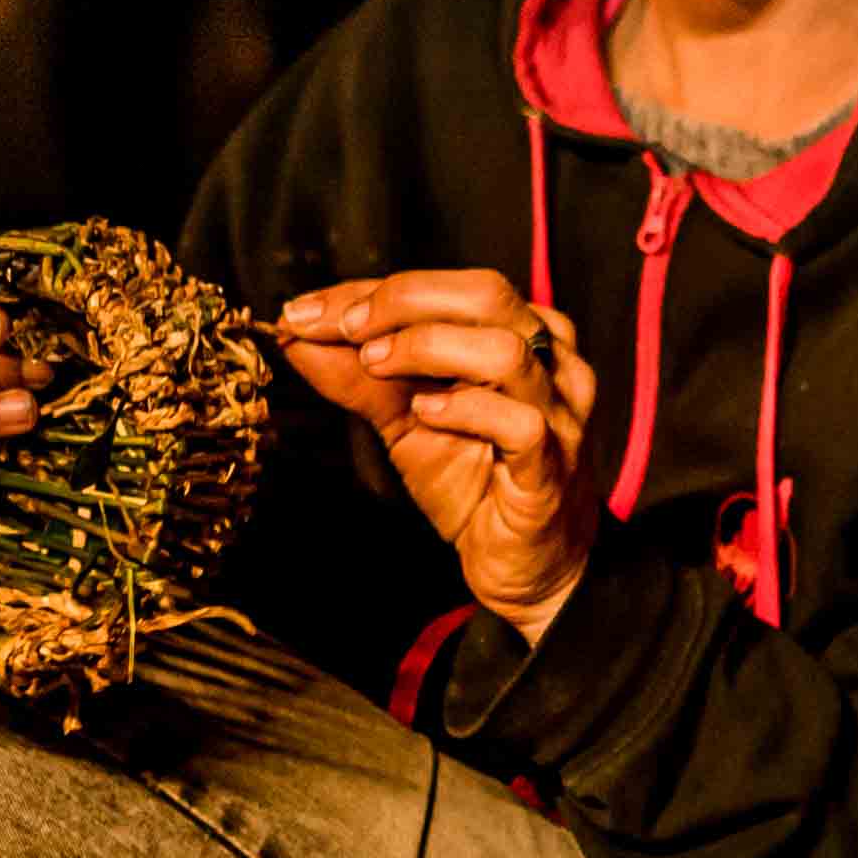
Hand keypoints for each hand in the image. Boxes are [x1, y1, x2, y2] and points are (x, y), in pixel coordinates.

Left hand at [270, 268, 600, 634]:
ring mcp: (560, 414)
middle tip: (344, 328)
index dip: (371, 291)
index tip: (308, 310)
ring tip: (376, 364)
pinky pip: (520, 422)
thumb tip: (297, 336)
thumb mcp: (405, 421)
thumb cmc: (475, 484)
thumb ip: (359, 377)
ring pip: (505, 351)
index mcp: (520, 335)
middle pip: (486, 294)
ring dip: (427, 347)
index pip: (445, 289)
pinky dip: (465, 409)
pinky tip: (425, 413)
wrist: (522, 567)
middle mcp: (551, 363)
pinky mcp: (552, 466)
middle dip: (402, 302)